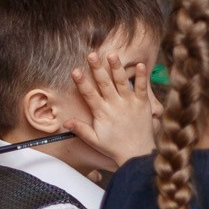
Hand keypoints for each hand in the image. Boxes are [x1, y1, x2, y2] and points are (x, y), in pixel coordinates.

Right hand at [67, 45, 156, 169]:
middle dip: (97, 68)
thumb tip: (65, 122)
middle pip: (104, 83)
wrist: (137, 154)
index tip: (75, 70)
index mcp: (102, 112)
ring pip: (122, 81)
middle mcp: (115, 105)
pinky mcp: (143, 104)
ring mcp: (129, 103)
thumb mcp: (94, 140)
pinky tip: (140, 64)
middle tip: (92, 54)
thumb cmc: (114, 147)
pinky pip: (142, 88)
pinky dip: (141, 76)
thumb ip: (80, 129)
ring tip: (112, 54)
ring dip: (116, 67)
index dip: (82, 82)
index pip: (89, 94)